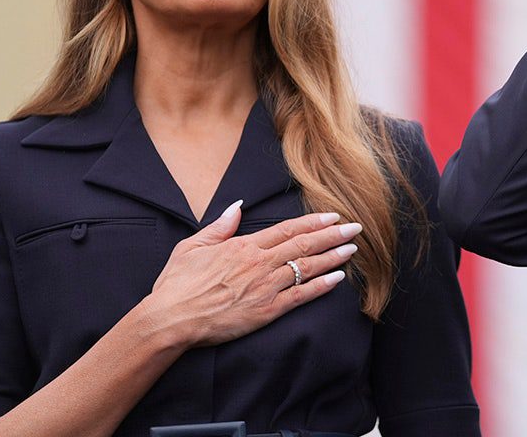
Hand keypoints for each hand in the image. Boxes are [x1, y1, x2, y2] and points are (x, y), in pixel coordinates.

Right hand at [141, 201, 361, 347]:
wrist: (171, 319)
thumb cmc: (177, 285)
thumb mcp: (192, 247)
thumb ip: (219, 226)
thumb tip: (236, 207)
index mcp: (244, 246)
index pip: (287, 229)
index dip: (313, 222)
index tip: (332, 216)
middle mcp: (260, 263)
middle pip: (304, 244)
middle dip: (333, 235)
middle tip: (356, 228)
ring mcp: (265, 287)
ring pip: (307, 267)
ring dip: (333, 257)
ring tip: (353, 249)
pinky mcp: (267, 311)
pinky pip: (301, 296)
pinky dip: (321, 286)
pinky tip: (338, 279)